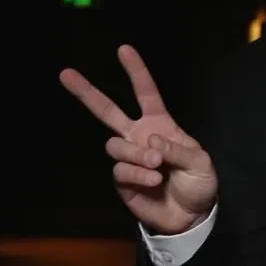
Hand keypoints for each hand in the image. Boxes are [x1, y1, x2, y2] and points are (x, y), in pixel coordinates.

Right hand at [59, 45, 218, 233]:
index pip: (146, 93)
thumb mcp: (200, 163)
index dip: (136, 71)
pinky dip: (137, 174)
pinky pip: (121, 170)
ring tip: (156, 164)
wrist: (191, 216)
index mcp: (160, 124)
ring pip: (115, 145)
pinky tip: (153, 181)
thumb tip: (149, 139)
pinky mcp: (123, 181)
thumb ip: (177, 149)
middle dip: (86, 92)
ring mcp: (129, 158)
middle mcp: (138, 137)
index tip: (124, 49)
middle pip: (107, 111)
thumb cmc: (198, 184)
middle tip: (65, 73)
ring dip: (135, 153)